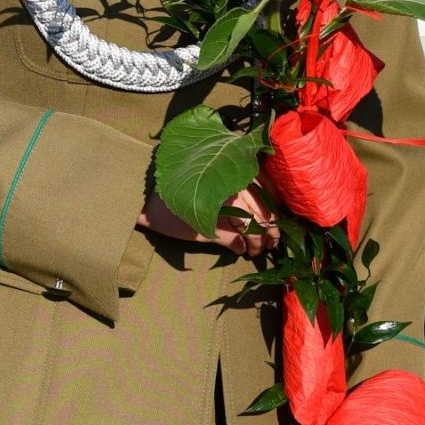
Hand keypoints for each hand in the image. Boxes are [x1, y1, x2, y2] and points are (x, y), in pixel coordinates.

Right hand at [138, 183, 280, 257]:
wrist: (148, 194)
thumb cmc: (180, 183)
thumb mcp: (211, 176)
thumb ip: (235, 184)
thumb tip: (262, 204)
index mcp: (236, 173)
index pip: (268, 194)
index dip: (275, 212)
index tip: (276, 223)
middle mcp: (235, 187)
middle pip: (265, 214)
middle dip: (271, 232)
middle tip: (271, 243)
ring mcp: (224, 207)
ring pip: (254, 229)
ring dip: (258, 243)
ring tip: (256, 250)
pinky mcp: (211, 228)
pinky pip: (235, 241)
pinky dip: (241, 248)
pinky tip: (240, 251)